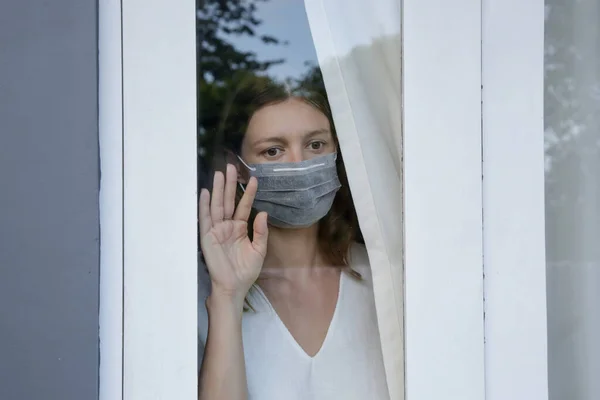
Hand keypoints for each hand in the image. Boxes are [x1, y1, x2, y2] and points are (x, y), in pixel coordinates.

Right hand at [199, 164, 268, 306]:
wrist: (233, 286)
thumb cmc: (245, 271)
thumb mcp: (258, 250)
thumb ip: (261, 231)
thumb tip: (263, 212)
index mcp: (239, 228)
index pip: (244, 206)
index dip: (249, 193)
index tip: (255, 179)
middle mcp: (227, 226)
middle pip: (228, 201)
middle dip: (230, 184)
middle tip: (232, 167)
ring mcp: (216, 230)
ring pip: (217, 205)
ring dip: (218, 190)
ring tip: (220, 174)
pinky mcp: (207, 237)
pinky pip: (205, 218)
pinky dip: (204, 205)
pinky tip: (206, 192)